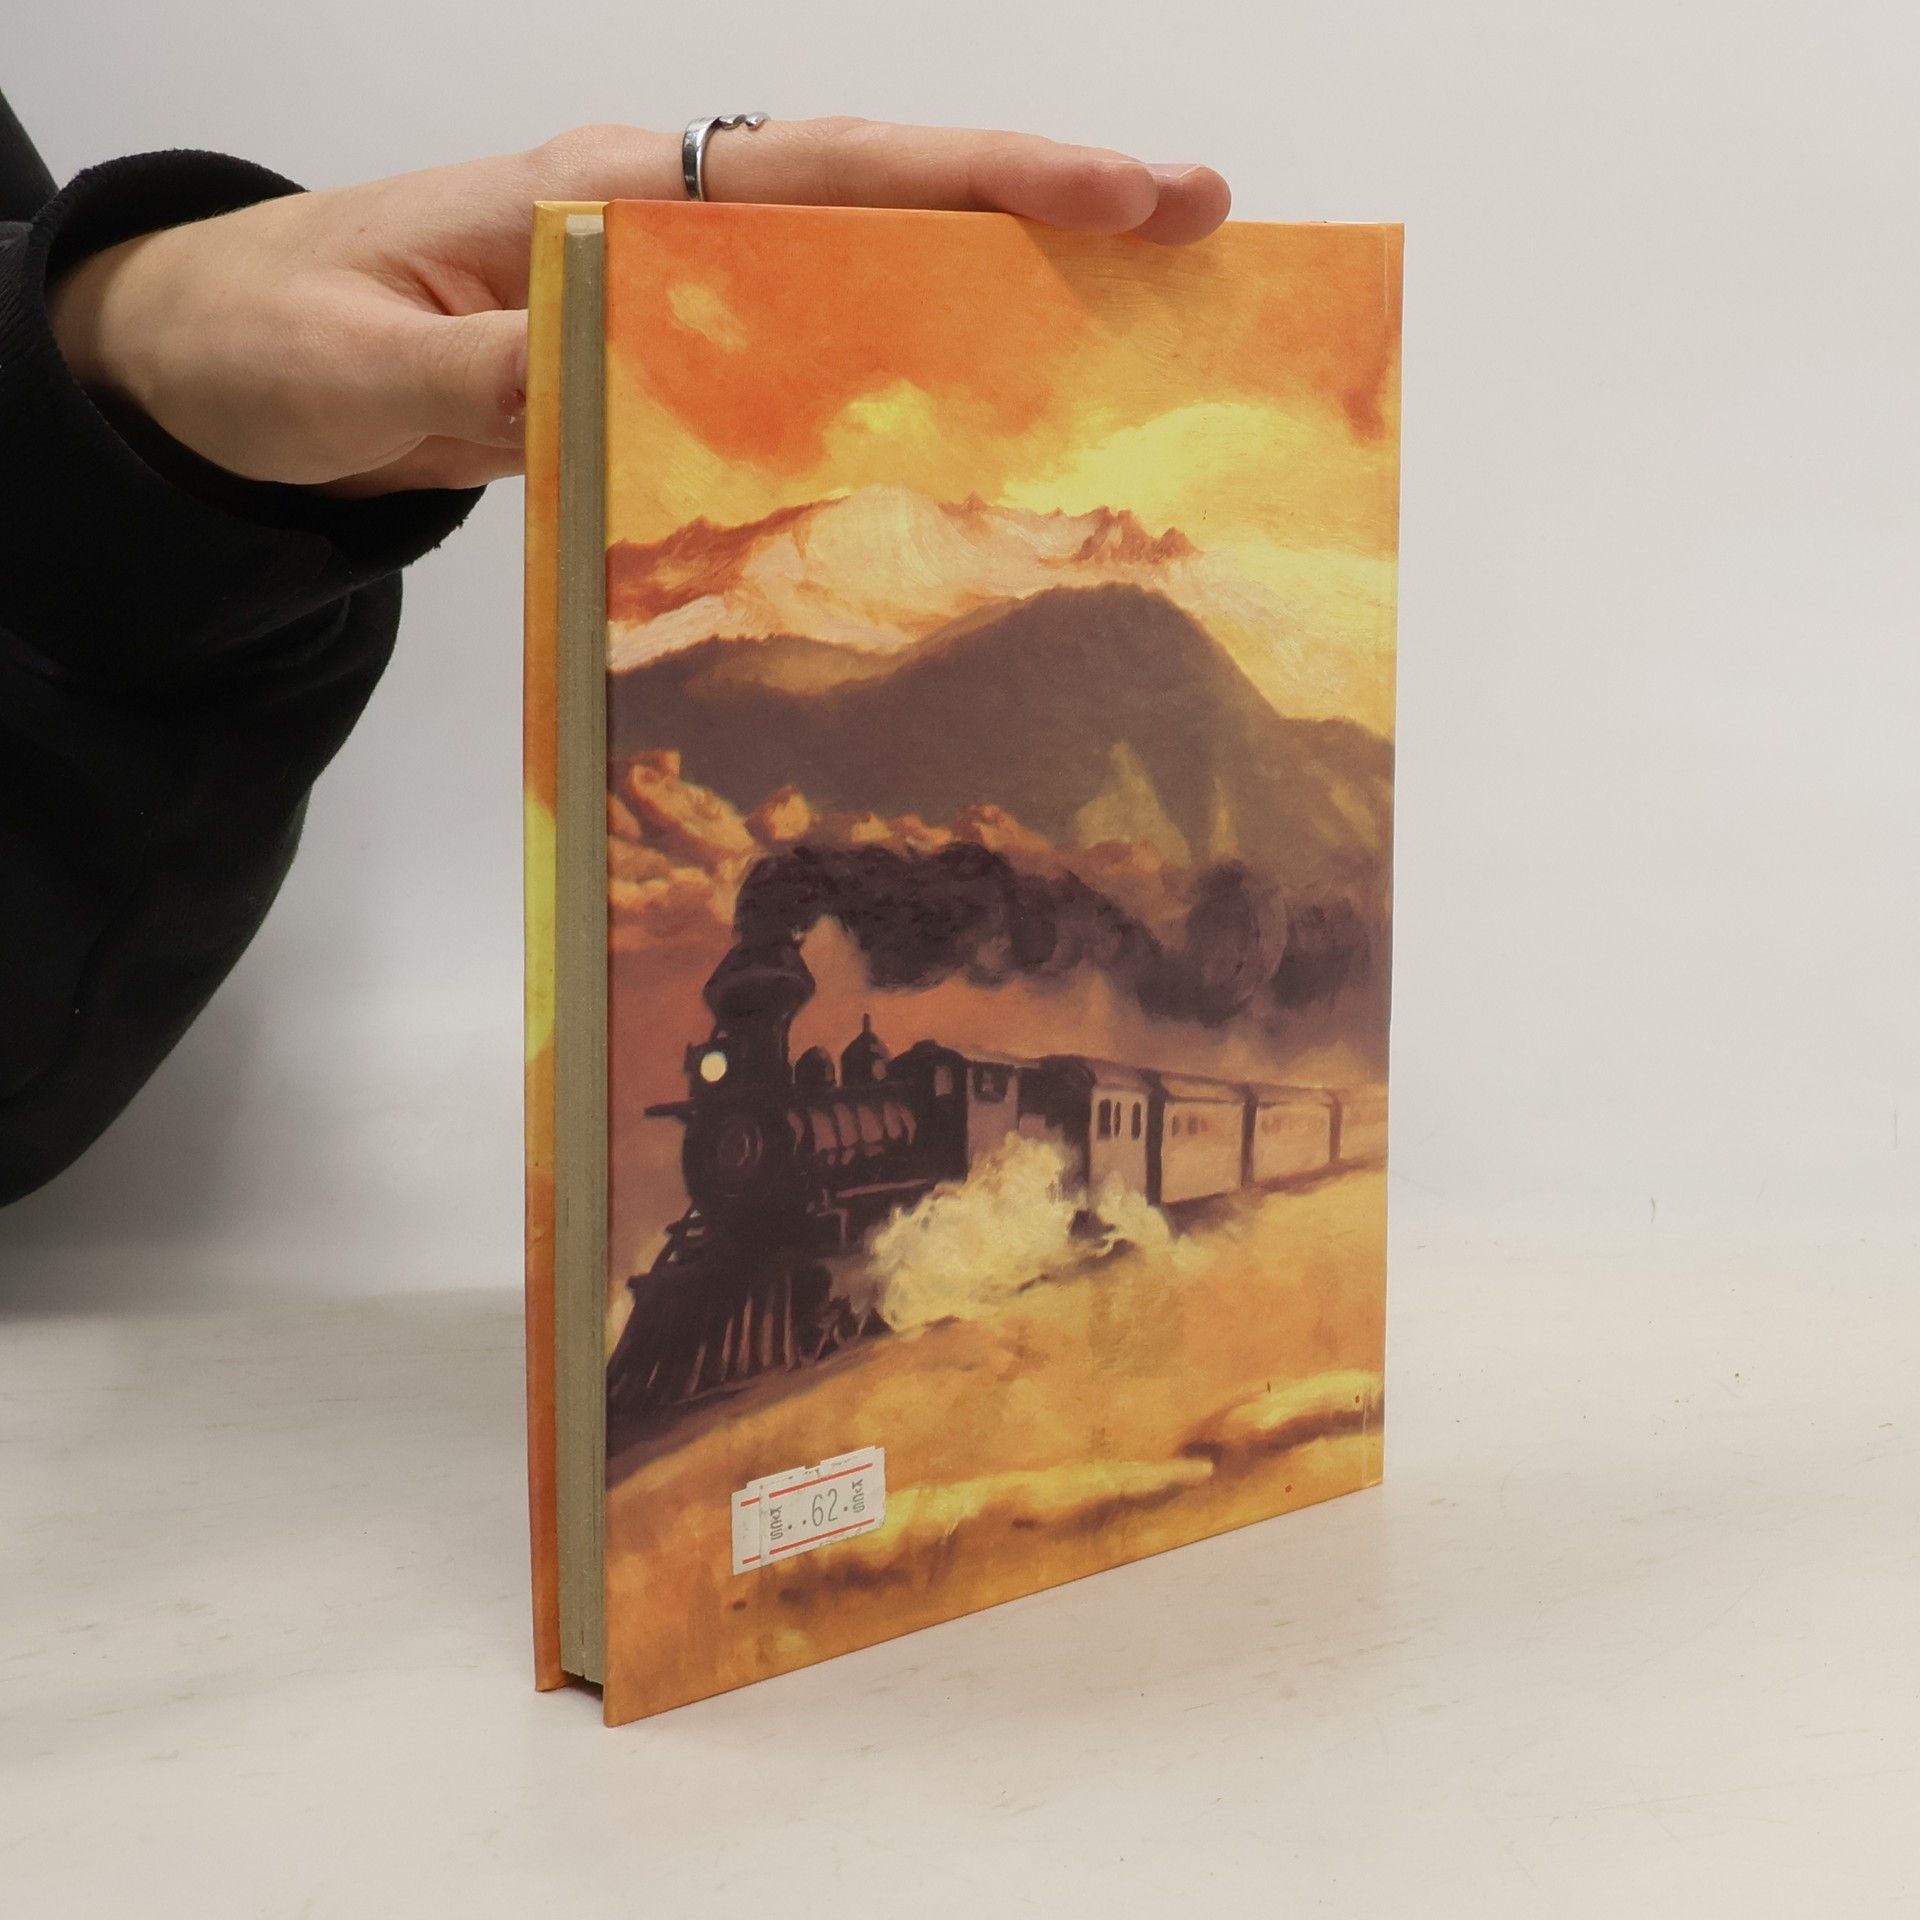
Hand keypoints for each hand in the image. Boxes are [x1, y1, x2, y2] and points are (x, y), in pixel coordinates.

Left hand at [47, 120, 1229, 496]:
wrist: (221, 370)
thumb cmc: (276, 343)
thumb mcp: (370, 364)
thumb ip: (501, 371)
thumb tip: (633, 373)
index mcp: (609, 194)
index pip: (827, 174)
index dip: (981, 181)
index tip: (1123, 193)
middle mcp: (664, 224)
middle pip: (882, 200)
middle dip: (1039, 209)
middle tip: (1196, 230)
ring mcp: (672, 295)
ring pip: (861, 276)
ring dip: (994, 294)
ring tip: (1137, 324)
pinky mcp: (660, 366)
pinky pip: (803, 364)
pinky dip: (899, 378)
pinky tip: (977, 420)